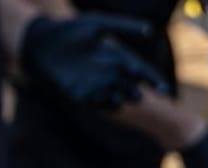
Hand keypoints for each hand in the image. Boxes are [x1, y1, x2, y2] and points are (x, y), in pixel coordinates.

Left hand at [20, 13, 167, 110]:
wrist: (44, 43)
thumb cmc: (71, 31)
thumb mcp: (99, 24)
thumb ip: (124, 26)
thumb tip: (149, 30)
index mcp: (116, 56)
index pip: (139, 70)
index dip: (152, 79)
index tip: (163, 88)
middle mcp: (108, 73)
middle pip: (129, 87)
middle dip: (135, 92)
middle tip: (138, 94)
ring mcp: (94, 85)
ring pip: (115, 97)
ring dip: (121, 99)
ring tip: (126, 98)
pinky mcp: (80, 95)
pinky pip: (96, 104)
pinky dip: (104, 104)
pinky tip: (108, 101)